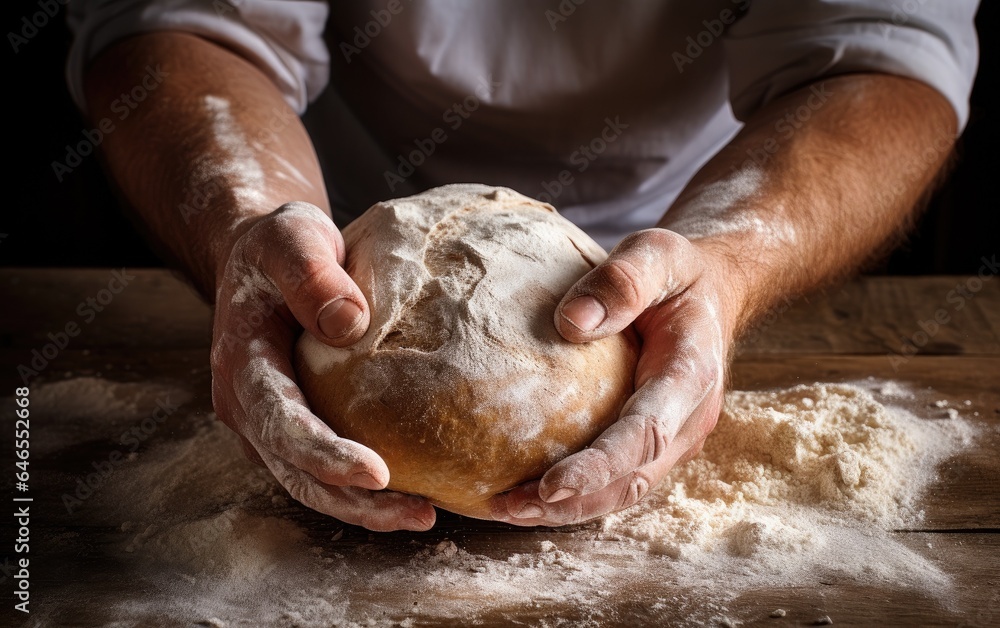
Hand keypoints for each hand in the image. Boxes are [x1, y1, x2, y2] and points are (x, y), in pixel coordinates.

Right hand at [210, 202, 435, 530]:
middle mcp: (248, 404)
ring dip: (362, 508)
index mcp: (242, 363)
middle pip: (296, 472)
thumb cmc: (279, 245)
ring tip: (423, 516)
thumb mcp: (290, 236)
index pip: (281, 422)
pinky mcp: (293, 425)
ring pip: (309, 483)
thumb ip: (311, 274)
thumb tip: (350, 325)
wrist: (263, 259)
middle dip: (354, 502)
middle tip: (418, 514)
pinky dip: (360, 489)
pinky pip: (322, 468)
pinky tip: (410, 491)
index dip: (324, 453)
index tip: (377, 472)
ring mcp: (267, 421)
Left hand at [490, 228, 734, 525]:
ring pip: (625, 489)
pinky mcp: (655, 441)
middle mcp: (688, 418)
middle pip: (632, 478)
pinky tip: (527, 492)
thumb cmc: (677, 271)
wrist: (712, 289)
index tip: (550, 483)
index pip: (645, 433)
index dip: (600, 465)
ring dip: (569, 508)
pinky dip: (576, 494)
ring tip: (506, 509)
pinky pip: (618, 478)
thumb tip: (572, 321)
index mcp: (692, 374)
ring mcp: (674, 435)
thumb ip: (622, 280)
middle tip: (508, 507)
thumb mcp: (656, 252)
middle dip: (572, 502)